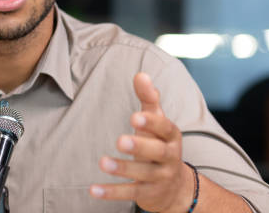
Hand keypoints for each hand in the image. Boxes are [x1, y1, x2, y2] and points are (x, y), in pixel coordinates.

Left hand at [90, 72, 192, 212]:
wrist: (176, 187)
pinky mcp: (147, 194)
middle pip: (157, 152)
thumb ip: (149, 99)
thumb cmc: (159, 143)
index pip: (164, 128)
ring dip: (123, 168)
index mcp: (171, 136)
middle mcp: (169, 157)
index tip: (134, 116)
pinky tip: (93, 190)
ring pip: (143, 174)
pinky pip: (130, 193)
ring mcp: (159, 178)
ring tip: (103, 162)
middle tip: (120, 141)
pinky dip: (111, 192)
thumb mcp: (157, 121)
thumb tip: (141, 74)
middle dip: (139, 147)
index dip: (151, 123)